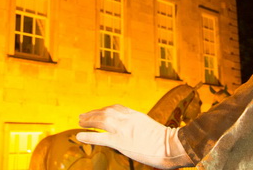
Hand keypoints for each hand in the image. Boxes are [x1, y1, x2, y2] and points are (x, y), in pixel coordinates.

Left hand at [77, 105, 192, 168]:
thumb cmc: (169, 142)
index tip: (99, 110)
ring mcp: (123, 129)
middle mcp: (128, 119)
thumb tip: (141, 135)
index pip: (117, 108)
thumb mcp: (154, 129)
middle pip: (106, 111)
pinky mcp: (121, 142)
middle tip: (83, 115)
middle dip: (94, 113)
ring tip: (79, 121)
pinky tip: (79, 135)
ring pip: (101, 120)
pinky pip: (100, 137)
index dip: (106, 109)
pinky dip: (88, 136)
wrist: (173, 146)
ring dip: (88, 120)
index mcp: (137, 115)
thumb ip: (144, 129)